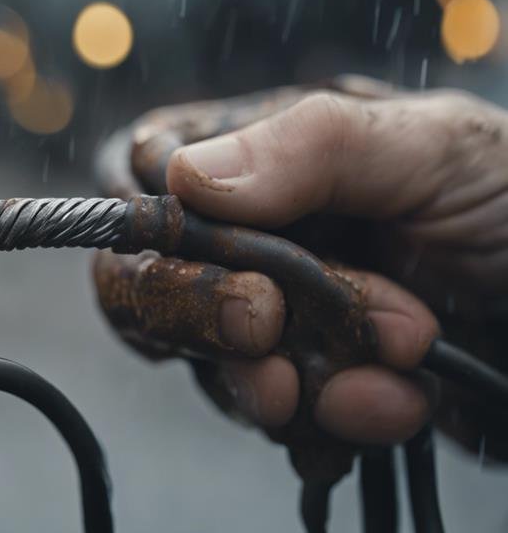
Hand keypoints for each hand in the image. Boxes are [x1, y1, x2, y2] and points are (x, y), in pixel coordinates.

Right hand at [104, 83, 507, 447]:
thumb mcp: (432, 148)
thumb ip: (309, 148)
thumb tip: (182, 176)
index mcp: (266, 155)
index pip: (142, 183)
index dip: (150, 226)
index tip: (198, 246)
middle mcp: (256, 238)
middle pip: (147, 286)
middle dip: (201, 315)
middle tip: (266, 327)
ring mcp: (283, 318)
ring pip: (210, 366)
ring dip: (291, 379)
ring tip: (388, 371)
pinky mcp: (318, 385)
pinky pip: (278, 423)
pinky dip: (330, 427)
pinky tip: (393, 408)